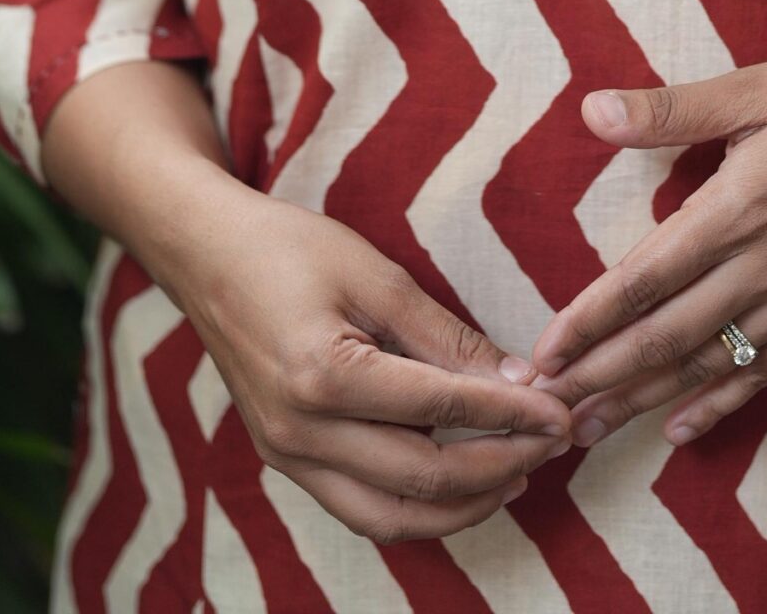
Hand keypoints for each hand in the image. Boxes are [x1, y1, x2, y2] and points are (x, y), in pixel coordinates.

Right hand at [172, 177, 574, 541]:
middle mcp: (301, 433)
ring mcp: (288, 457)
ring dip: (463, 507)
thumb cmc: (289, 249)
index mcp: (323, 376)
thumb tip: (516, 381)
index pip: (440, 408)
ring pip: (391, 518)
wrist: (206, 257)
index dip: (510, 414)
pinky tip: (458, 481)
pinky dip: (417, 508)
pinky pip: (361, 510)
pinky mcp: (286, 463)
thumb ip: (444, 336)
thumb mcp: (375, 275)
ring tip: (517, 474)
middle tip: (553, 444)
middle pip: (422, 479)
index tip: (560, 411)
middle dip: (500, 466)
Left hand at [526, 39, 766, 449]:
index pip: (647, 278)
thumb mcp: (761, 86)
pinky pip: (762, 372)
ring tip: (587, 429)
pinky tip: (678, 429)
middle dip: (600, 376)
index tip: (543, 353)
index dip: (590, 321)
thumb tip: (593, 112)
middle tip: (541, 409)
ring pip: (707, 363)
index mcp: (741, 205)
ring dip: (642, 400)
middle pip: (666, 335)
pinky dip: (717, 404)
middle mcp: (766, 264)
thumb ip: (675, 109)